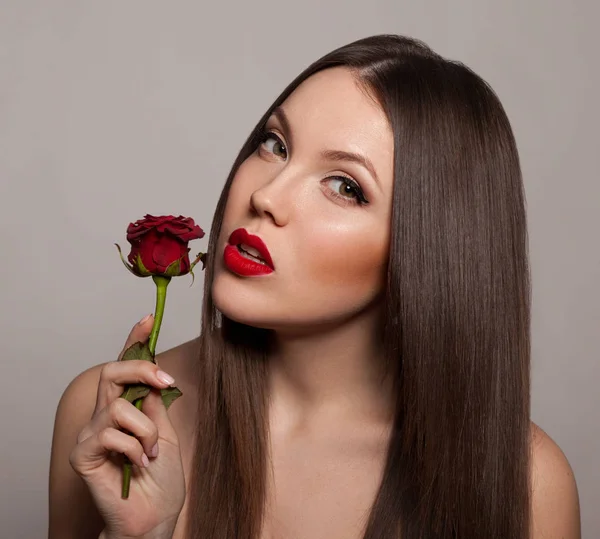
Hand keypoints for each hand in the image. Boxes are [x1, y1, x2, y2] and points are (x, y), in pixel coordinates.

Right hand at [69, 316, 185, 538]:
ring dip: (145, 429)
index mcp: (127, 408)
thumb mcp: (166, 431)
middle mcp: (104, 416)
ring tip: (151, 452)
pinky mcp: (83, 454)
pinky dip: (134, 448)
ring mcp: (92, 434)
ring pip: (118, 406)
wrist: (155, 516)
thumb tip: (155, 370)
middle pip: (111, 373)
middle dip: (141, 369)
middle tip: (165, 381)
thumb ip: (155, 402)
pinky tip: (138, 465)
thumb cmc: (162, 478)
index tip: (148, 319)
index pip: (125, 369)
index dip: (134, 342)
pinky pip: (110, 433)